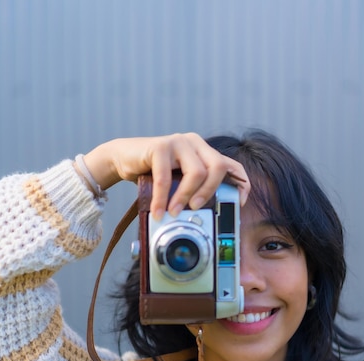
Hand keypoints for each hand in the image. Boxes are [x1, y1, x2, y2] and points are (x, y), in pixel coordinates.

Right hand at [82, 133, 249, 218]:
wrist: (122, 159)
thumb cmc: (153, 174)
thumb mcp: (178, 182)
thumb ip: (192, 190)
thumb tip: (206, 217)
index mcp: (204, 152)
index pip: (232, 165)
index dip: (241, 184)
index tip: (239, 204)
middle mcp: (195, 143)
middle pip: (218, 167)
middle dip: (210, 193)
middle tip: (196, 209)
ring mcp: (178, 142)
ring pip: (196, 172)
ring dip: (185, 198)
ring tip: (173, 213)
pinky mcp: (160, 146)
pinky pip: (166, 177)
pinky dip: (162, 198)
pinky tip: (157, 211)